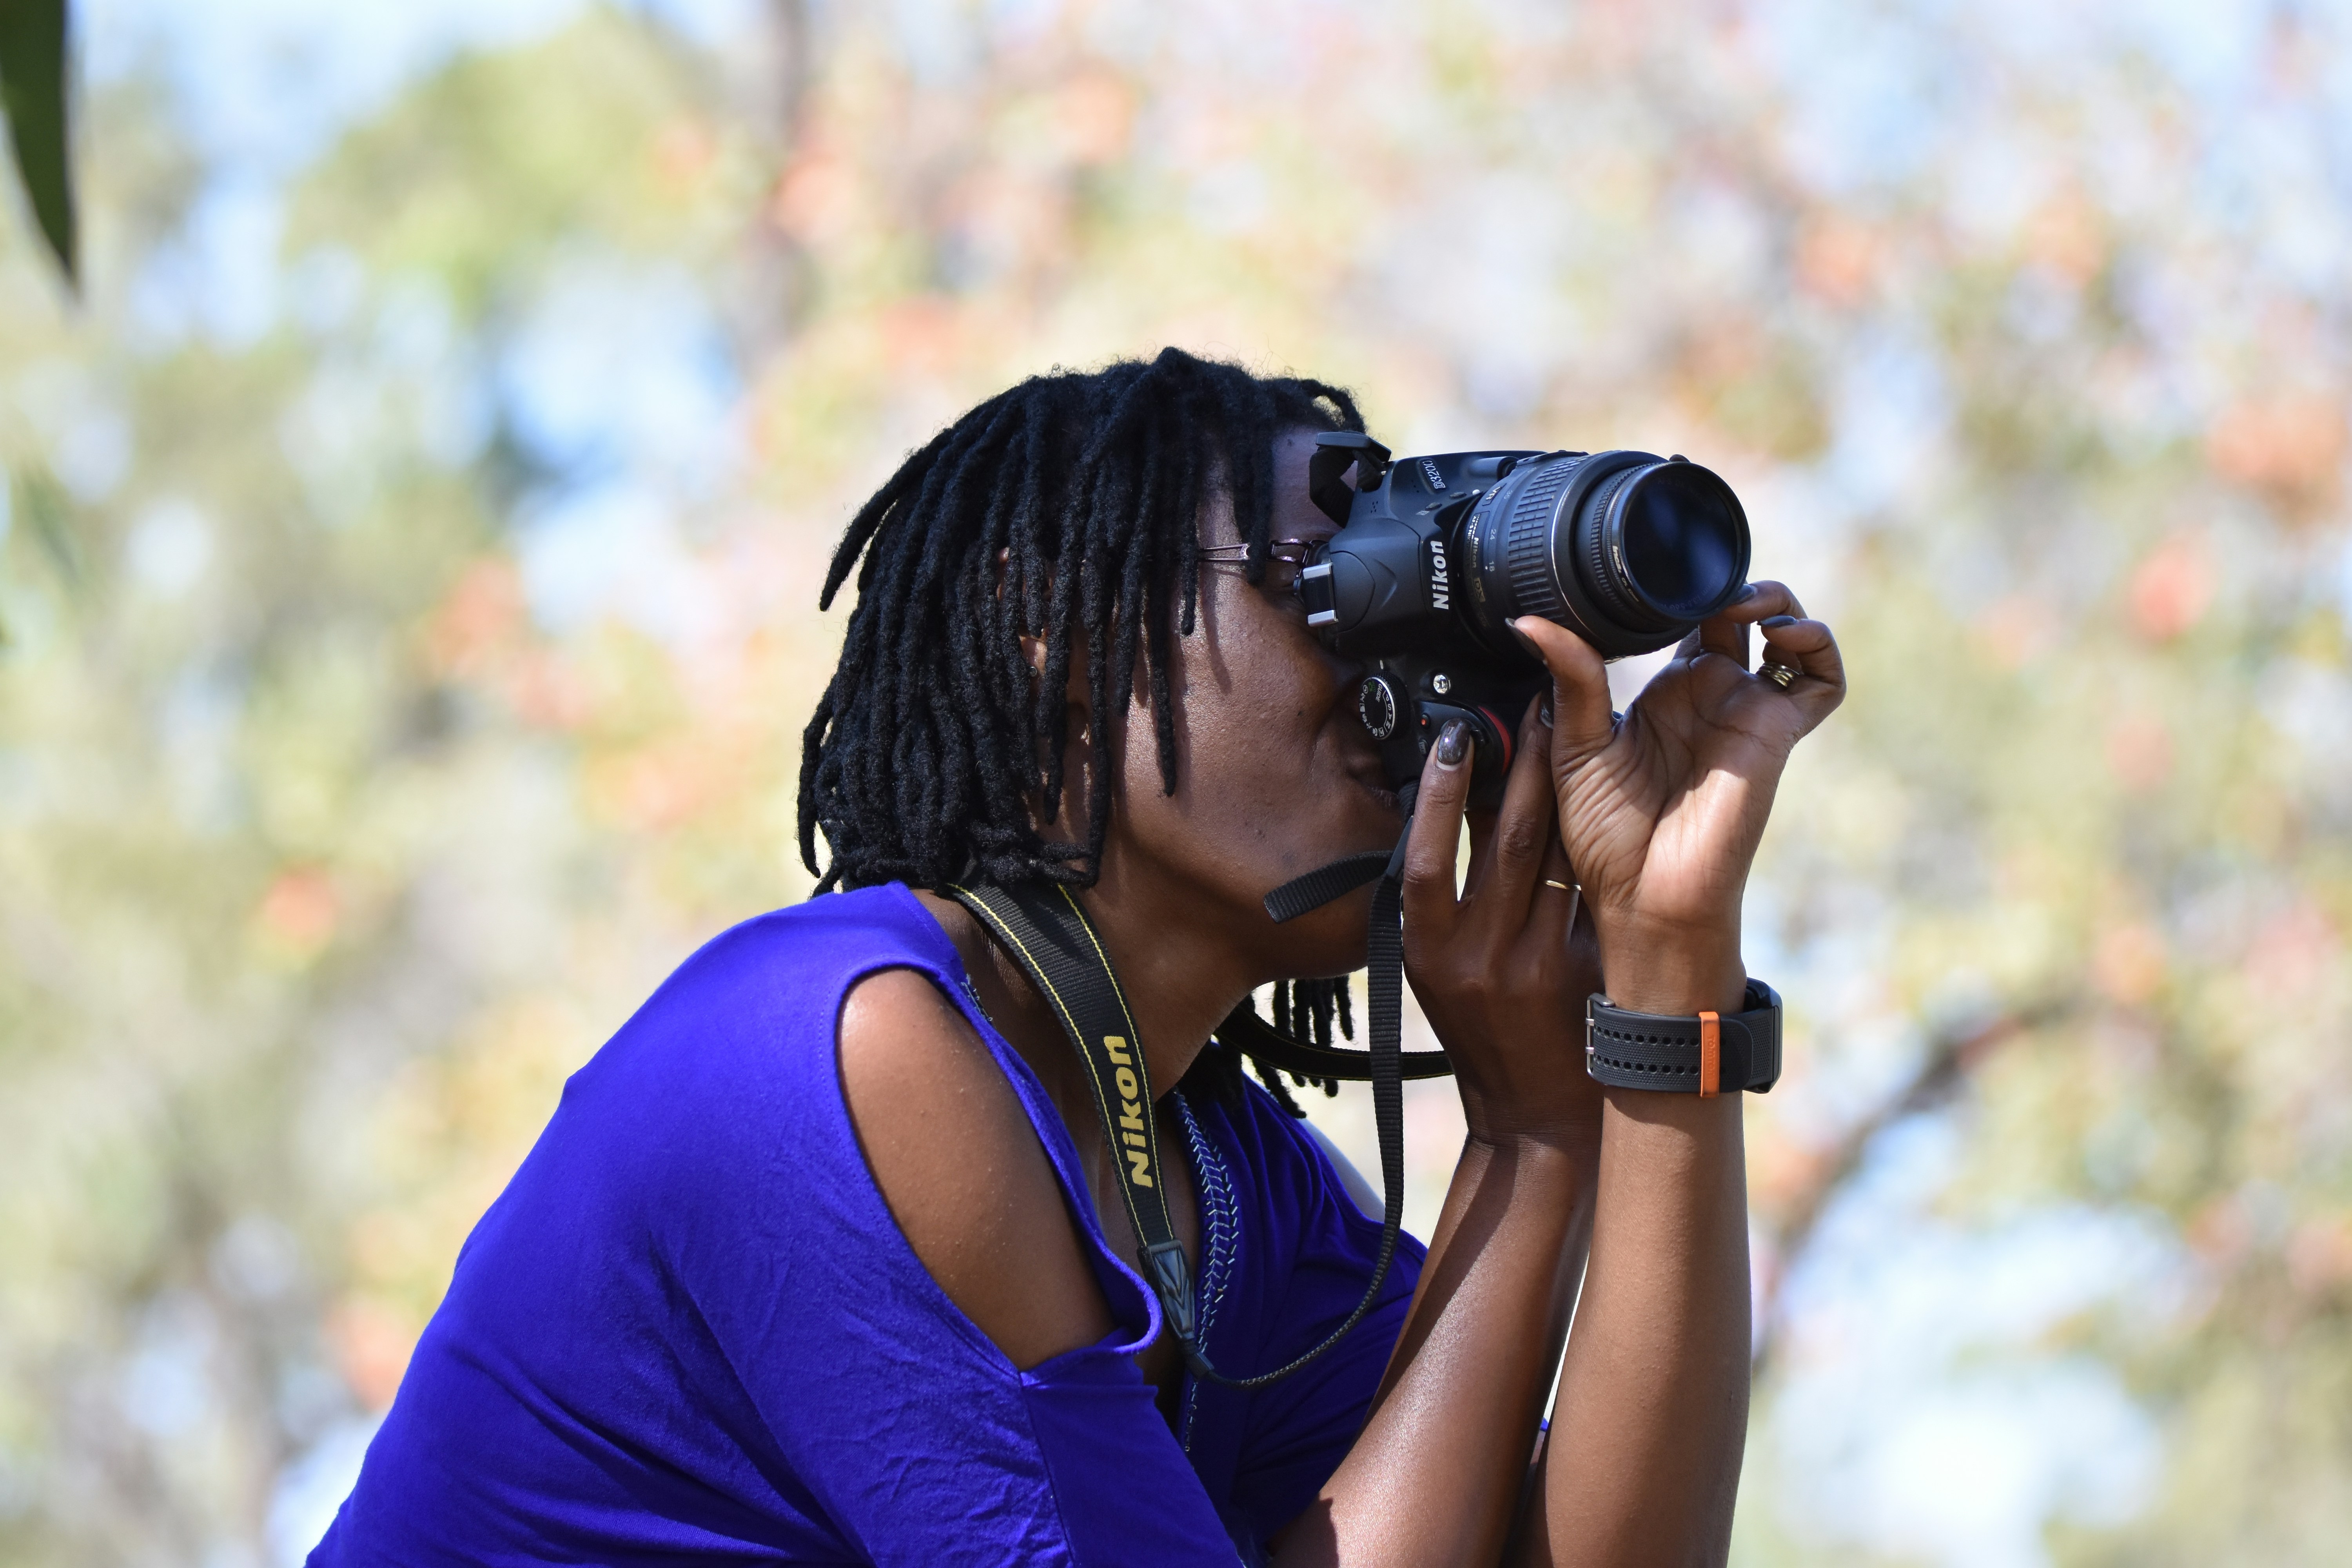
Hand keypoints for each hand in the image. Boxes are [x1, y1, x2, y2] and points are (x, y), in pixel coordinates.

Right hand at [1401, 697, 1606, 1146]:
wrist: (1536, 1116)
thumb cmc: (1482, 1029)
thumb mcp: (1440, 969)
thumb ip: (1445, 902)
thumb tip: (1455, 806)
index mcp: (1428, 950)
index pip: (1426, 855)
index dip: (1439, 793)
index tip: (1458, 736)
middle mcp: (1477, 955)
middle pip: (1504, 838)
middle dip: (1525, 764)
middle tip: (1539, 704)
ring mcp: (1535, 963)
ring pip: (1558, 855)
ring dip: (1570, 789)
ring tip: (1578, 734)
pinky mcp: (1586, 971)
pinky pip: (1593, 891)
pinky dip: (1601, 844)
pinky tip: (1612, 802)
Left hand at [1513, 582, 1845, 1015]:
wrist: (1643, 895)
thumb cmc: (1605, 837)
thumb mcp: (1573, 744)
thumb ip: (1567, 676)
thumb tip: (1527, 621)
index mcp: (1663, 694)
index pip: (1686, 621)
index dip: (1679, 592)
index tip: (1650, 575)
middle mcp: (1710, 695)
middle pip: (1741, 615)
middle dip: (1728, 584)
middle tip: (1698, 583)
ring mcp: (1747, 710)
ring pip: (1788, 634)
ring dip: (1777, 602)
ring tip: (1745, 602)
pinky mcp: (1776, 731)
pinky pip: (1822, 680)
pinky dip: (1817, 645)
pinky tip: (1782, 634)